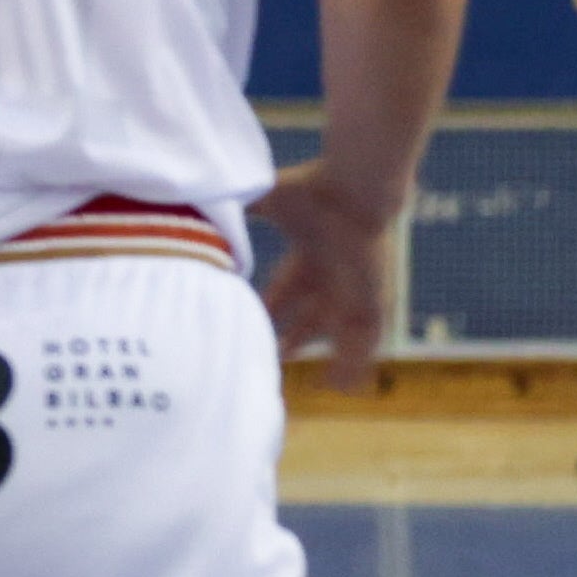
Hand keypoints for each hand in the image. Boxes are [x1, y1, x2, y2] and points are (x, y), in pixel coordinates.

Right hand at [251, 159, 393, 394]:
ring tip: (315, 387)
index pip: (287, 290)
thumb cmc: (314, 189)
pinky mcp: (375, 297)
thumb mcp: (267, 199)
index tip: (249, 325)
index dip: (271, 308)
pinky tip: (342, 385)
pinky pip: (368, 337)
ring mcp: (356, 287)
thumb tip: (201, 200)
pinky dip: (357, 360)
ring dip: (330, 356)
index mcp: (311, 252)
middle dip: (297, 337)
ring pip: (344, 331)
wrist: (354, 189)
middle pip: (314, 315)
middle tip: (276, 358)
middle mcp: (335, 272)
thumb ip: (240, 207)